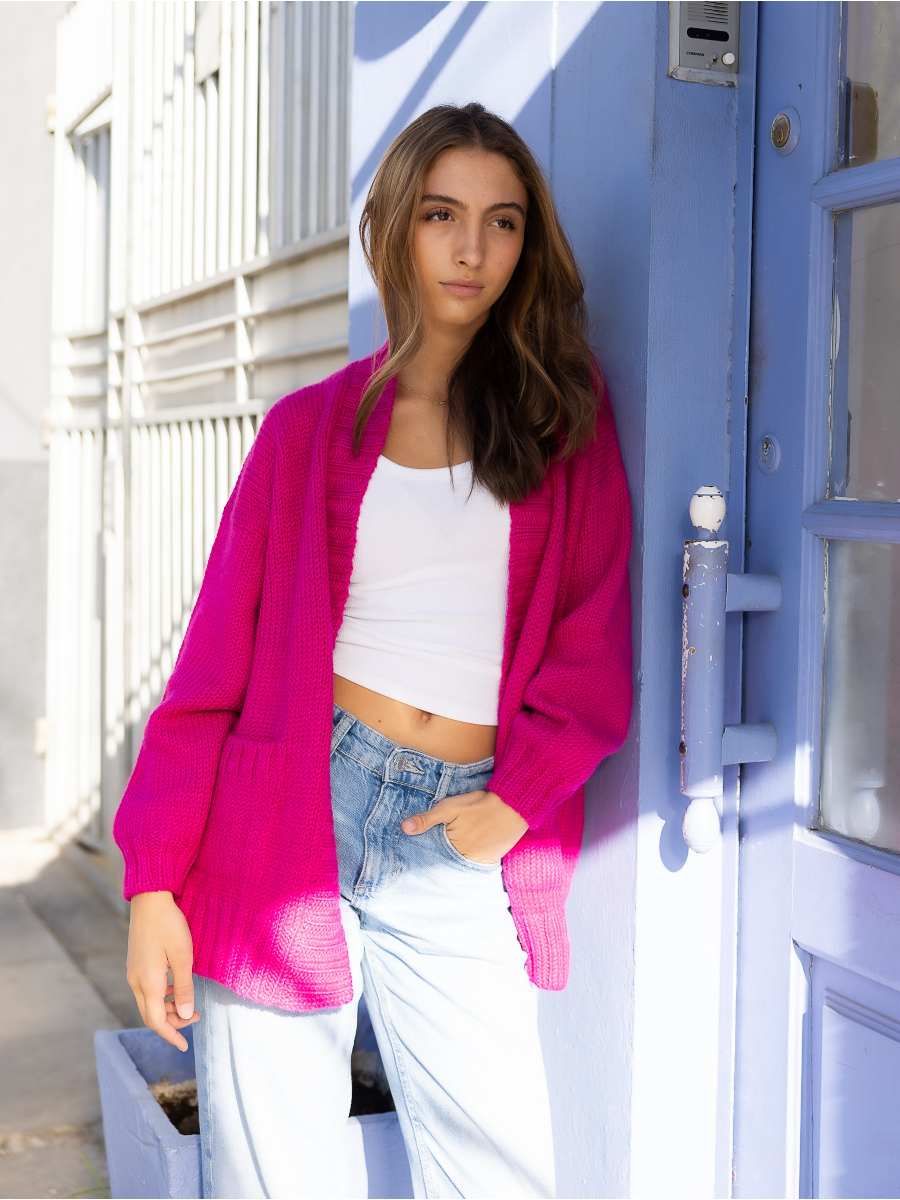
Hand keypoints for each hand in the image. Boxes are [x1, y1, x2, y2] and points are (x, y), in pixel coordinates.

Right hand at [126, 891, 198, 1051]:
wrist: (150, 899)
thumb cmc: (169, 925)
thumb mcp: (183, 957)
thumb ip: (184, 988)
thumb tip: (187, 1014)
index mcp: (147, 983)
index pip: (157, 1021)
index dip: (171, 1035)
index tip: (185, 1046)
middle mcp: (135, 981)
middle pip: (151, 1015)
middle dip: (172, 1023)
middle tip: (196, 1019)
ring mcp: (133, 972)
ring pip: (149, 1002)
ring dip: (168, 1009)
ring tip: (190, 1004)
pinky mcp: (135, 964)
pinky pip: (147, 989)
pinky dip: (162, 996)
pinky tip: (176, 987)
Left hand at [402, 789, 526, 863]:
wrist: (513, 806)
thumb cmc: (479, 805)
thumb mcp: (449, 808)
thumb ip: (427, 819)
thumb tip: (404, 828)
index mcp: (452, 848)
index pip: (433, 858)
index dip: (425, 856)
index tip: (416, 859)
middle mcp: (465, 860)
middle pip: (446, 864)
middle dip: (438, 862)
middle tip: (428, 864)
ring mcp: (479, 862)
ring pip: (459, 866)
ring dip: (452, 863)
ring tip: (446, 860)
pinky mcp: (491, 860)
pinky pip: (474, 865)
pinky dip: (467, 862)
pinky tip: (464, 855)